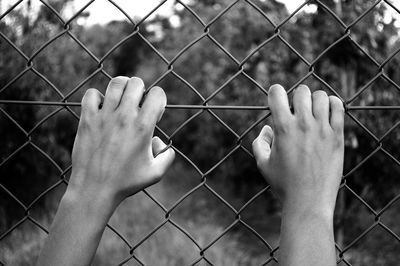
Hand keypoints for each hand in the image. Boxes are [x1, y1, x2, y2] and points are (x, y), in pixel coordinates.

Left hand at [68, 76, 174, 206]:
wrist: (95, 190)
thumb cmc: (126, 183)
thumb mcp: (156, 173)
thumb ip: (168, 156)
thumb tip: (161, 142)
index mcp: (143, 127)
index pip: (157, 94)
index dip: (159, 100)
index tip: (154, 114)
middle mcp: (124, 117)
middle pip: (137, 83)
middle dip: (142, 91)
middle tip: (138, 106)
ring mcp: (104, 116)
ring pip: (116, 83)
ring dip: (122, 89)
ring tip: (122, 101)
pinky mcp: (87, 119)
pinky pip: (92, 94)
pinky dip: (98, 97)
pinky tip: (102, 109)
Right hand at [252, 84, 343, 215]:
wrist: (308, 200)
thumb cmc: (283, 184)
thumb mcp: (263, 164)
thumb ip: (259, 142)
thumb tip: (267, 129)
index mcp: (283, 128)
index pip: (277, 93)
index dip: (274, 93)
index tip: (277, 101)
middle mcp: (303, 124)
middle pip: (301, 91)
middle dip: (296, 97)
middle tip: (297, 111)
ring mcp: (322, 129)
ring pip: (321, 96)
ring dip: (314, 100)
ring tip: (312, 112)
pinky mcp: (337, 136)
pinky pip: (339, 107)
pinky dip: (333, 104)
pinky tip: (327, 112)